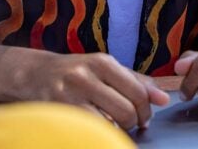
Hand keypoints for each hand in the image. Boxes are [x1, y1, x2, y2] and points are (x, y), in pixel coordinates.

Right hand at [20, 51, 170, 128]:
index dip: (146, 110)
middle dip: (133, 123)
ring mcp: (69, 94)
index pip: (138, 91)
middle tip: (130, 125)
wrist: (33, 75)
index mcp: (102, 62)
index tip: (144, 118)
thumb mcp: (104, 69)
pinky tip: (96, 129)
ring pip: (109, 124)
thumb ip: (135, 82)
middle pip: (126, 110)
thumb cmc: (75, 73)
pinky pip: (89, 131)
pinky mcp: (58, 112)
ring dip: (116, 132)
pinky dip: (98, 134)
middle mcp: (85, 75)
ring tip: (113, 127)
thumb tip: (164, 98)